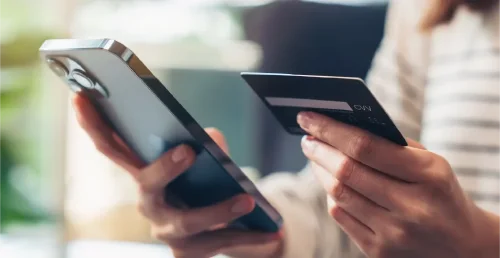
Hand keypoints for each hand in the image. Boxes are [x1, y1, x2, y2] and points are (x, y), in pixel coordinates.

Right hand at [72, 94, 282, 257]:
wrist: (224, 226)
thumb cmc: (207, 183)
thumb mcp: (206, 160)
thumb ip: (206, 145)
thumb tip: (211, 138)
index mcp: (145, 174)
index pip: (112, 147)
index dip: (93, 124)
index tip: (81, 97)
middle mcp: (148, 203)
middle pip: (146, 183)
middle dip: (164, 168)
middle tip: (188, 151)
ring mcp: (167, 232)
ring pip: (189, 222)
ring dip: (219, 211)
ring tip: (248, 201)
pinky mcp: (190, 253)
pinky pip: (220, 245)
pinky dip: (250, 240)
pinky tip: (273, 236)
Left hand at [297, 112, 499, 257]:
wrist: (462, 246)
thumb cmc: (440, 193)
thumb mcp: (431, 163)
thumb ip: (391, 146)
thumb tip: (340, 128)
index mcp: (428, 175)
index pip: (366, 146)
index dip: (331, 129)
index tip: (309, 117)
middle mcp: (411, 207)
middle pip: (346, 171)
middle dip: (319, 149)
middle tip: (307, 137)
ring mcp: (393, 234)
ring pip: (338, 194)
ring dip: (319, 171)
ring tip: (315, 155)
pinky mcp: (379, 251)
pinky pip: (341, 216)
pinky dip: (332, 195)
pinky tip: (331, 183)